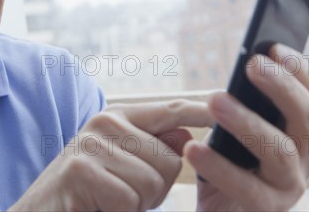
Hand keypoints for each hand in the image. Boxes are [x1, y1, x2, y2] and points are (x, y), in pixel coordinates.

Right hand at [9, 100, 212, 211]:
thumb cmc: (87, 195)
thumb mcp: (124, 167)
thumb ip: (153, 148)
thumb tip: (186, 134)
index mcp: (119, 118)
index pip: (171, 110)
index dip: (201, 111)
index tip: (227, 106)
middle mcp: (105, 122)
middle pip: (172, 158)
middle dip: (157, 188)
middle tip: (124, 193)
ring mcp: (91, 143)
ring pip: (154, 180)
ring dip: (139, 202)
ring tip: (110, 199)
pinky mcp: (81, 169)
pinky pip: (130, 198)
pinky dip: (121, 211)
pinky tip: (98, 206)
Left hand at [184, 44, 308, 211]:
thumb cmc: (229, 163)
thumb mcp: (237, 128)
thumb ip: (245, 103)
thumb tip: (243, 65)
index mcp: (301, 131)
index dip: (296, 68)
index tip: (272, 45)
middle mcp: (306, 156)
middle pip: (305, 117)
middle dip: (281, 87)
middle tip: (252, 64)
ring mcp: (290, 186)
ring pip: (279, 150)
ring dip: (247, 122)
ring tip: (215, 100)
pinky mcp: (267, 210)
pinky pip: (247, 187)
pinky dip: (219, 166)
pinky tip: (193, 148)